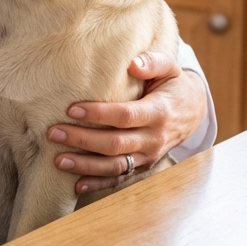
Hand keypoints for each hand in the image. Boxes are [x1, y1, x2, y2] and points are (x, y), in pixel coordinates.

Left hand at [47, 51, 207, 195]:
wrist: (193, 111)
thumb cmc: (173, 85)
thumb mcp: (169, 68)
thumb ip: (153, 62)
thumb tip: (132, 64)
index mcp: (159, 112)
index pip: (125, 116)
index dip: (98, 114)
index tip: (71, 109)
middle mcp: (154, 139)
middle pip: (115, 143)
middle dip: (82, 140)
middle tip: (53, 133)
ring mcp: (149, 156)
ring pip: (115, 166)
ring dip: (85, 165)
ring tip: (58, 160)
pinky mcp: (143, 165)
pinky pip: (120, 178)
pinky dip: (99, 183)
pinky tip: (77, 183)